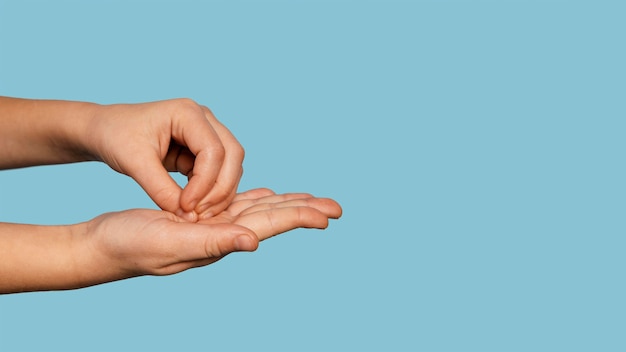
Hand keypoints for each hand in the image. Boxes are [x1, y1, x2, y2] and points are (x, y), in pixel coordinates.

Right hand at [78, 189, 340, 283]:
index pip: (269, 224)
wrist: (103, 245)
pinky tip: (265, 195)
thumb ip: (212, 242)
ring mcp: (210, 225)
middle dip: (303, 210)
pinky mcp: (198, 216)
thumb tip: (254, 242)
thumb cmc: (130, 245)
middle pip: (272, 217)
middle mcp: (221, 234)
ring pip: (257, 209)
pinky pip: (234, 205)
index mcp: (220, 240)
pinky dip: (253, 198)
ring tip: (309, 198)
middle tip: (336, 207)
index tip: (329, 215)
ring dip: (284, 203)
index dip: (299, 217)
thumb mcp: (170, 241)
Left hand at [86, 98, 243, 220]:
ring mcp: (206, 133)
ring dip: (220, 191)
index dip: (205, 182)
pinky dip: (212, 191)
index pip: (213, 150)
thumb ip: (161, 189)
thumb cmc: (115, 137)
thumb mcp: (134, 163)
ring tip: (198, 214)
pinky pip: (218, 172)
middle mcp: (204, 119)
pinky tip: (197, 207)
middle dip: (221, 188)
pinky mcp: (202, 149)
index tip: (186, 207)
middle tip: (201, 215)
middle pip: (233, 154)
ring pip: (231, 165)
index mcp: (187, 113)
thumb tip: (187, 216)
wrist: (104, 131)